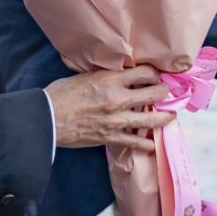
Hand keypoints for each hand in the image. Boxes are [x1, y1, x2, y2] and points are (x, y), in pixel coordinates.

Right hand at [45, 65, 174, 152]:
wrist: (47, 118)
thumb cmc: (61, 94)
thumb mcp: (85, 75)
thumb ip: (105, 76)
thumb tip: (118, 75)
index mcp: (110, 79)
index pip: (145, 72)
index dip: (153, 73)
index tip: (154, 75)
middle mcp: (118, 98)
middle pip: (153, 93)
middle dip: (163, 92)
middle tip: (165, 92)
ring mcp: (116, 119)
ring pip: (150, 118)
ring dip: (164, 117)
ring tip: (170, 115)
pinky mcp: (110, 136)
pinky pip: (135, 141)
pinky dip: (146, 143)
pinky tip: (152, 143)